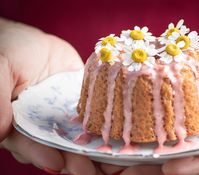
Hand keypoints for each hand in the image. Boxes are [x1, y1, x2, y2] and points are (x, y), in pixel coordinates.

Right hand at [0, 18, 122, 174]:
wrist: (36, 43)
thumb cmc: (11, 51)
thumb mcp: (1, 68)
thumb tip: (0, 130)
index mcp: (20, 126)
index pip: (30, 145)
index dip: (43, 154)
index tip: (58, 163)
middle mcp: (45, 129)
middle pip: (60, 150)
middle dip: (75, 161)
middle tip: (90, 169)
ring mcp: (68, 121)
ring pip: (83, 142)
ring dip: (96, 153)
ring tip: (112, 161)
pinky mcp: (87, 110)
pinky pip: (99, 122)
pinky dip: (110, 131)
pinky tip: (123, 138)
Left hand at [120, 54, 198, 174]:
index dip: (198, 167)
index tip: (169, 168)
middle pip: (197, 164)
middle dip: (165, 169)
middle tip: (132, 171)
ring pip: (185, 152)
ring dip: (156, 157)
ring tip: (128, 159)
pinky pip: (184, 134)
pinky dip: (163, 137)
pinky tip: (140, 135)